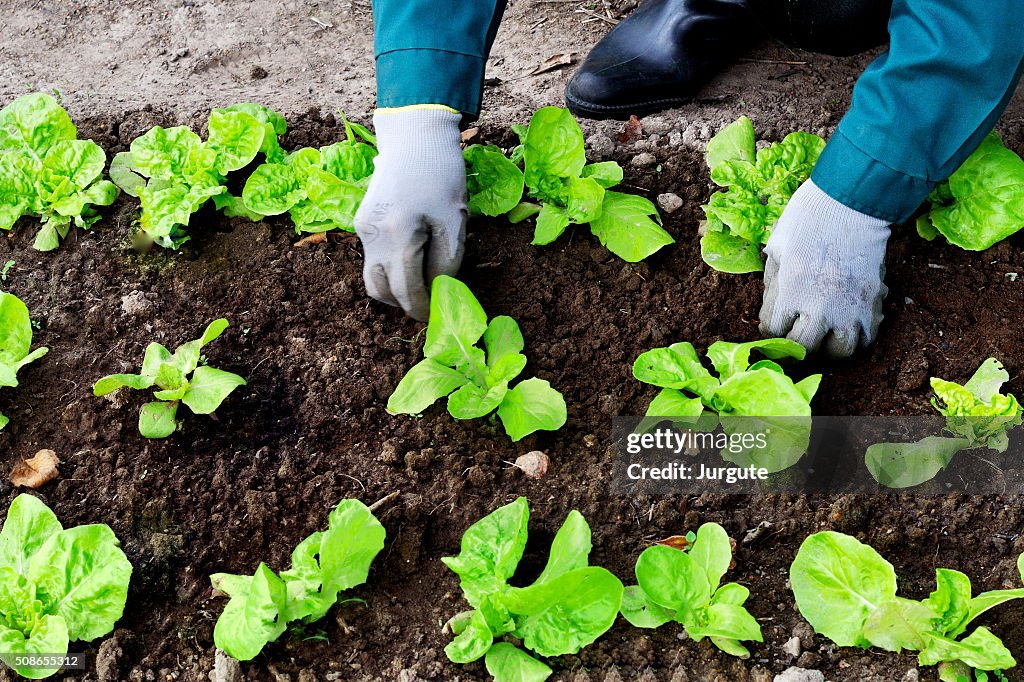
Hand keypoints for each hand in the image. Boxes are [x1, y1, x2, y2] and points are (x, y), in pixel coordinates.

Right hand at [355, 108, 466, 320]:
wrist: (413, 135)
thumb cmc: (441, 174)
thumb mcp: (454, 221)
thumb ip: (445, 263)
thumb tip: (438, 291)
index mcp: (397, 236)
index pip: (406, 289)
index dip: (422, 307)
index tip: (437, 315)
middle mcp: (372, 237)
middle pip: (381, 290)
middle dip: (405, 304)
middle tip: (429, 304)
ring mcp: (362, 229)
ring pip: (372, 277)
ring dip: (394, 289)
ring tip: (420, 284)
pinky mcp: (361, 222)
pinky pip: (372, 257)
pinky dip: (389, 268)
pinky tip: (411, 260)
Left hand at [759, 179, 889, 357]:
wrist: (850, 201)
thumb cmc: (808, 218)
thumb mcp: (776, 247)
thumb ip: (774, 283)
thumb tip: (773, 308)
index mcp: (789, 290)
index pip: (773, 331)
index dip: (772, 330)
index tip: (776, 324)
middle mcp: (819, 305)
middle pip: (805, 348)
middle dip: (797, 345)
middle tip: (798, 334)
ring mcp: (848, 306)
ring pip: (840, 352)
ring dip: (830, 348)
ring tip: (825, 334)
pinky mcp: (872, 301)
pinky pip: (867, 337)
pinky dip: (857, 337)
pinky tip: (848, 325)